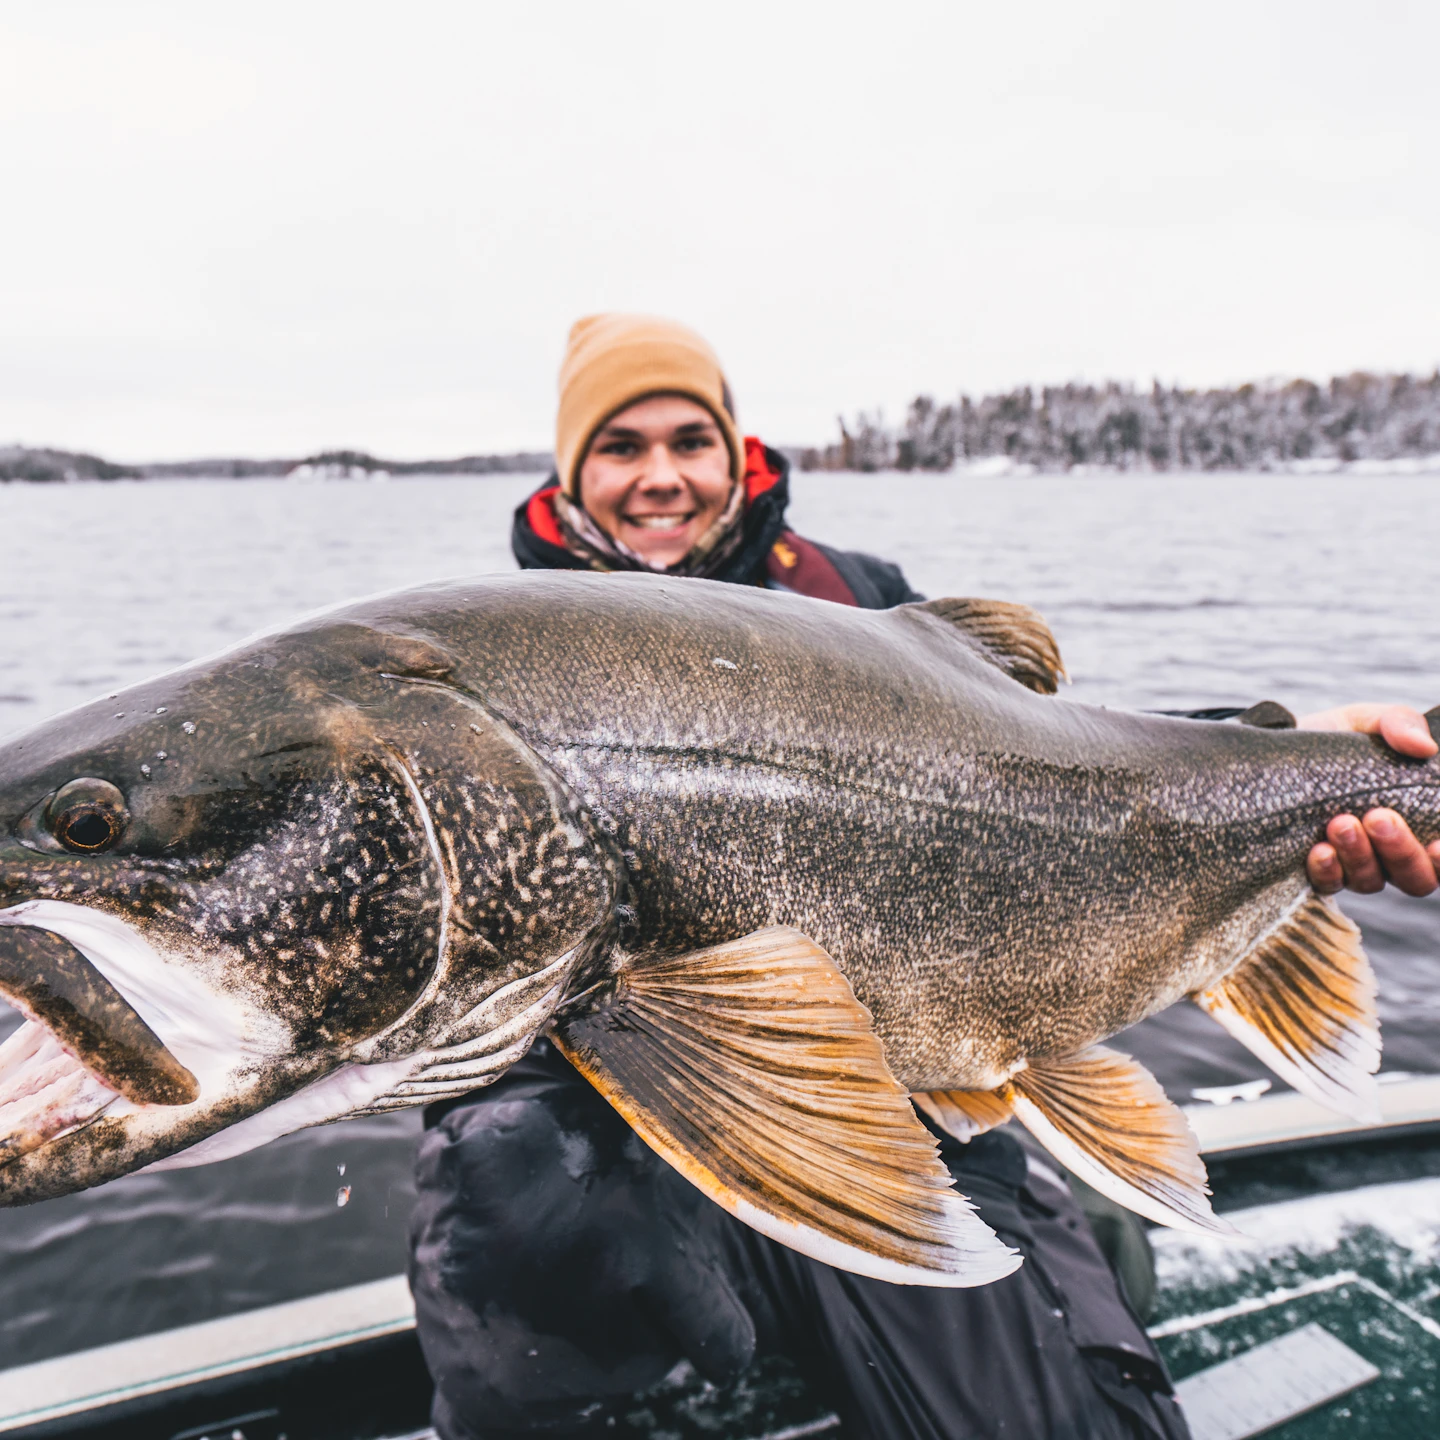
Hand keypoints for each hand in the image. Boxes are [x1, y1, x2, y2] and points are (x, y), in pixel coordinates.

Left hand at [1299, 704, 1439, 896]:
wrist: (1275, 750)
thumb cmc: (1338, 739)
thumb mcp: (1367, 722)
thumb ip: (1400, 724)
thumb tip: (1423, 746)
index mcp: (1420, 822)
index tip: (1437, 843)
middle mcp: (1392, 851)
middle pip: (1416, 877)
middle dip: (1400, 850)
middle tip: (1377, 817)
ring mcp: (1356, 864)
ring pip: (1372, 881)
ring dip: (1360, 855)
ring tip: (1340, 822)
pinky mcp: (1318, 870)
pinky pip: (1329, 884)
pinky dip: (1328, 871)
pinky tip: (1319, 851)